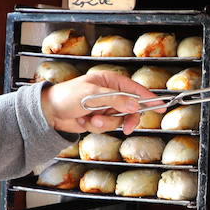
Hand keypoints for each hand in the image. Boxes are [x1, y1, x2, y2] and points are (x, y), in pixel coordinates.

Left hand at [40, 71, 159, 134]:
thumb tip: (135, 106)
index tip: (161, 106)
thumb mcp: (92, 95)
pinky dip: (94, 126)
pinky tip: (83, 120)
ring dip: (104, 123)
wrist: (48, 112)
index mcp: (110, 81)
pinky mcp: (98, 119)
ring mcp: (104, 108)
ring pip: (117, 120)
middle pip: (130, 109)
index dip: (149, 98)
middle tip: (125, 127)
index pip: (135, 89)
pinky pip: (106, 127)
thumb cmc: (66, 96)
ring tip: (90, 118)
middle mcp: (109, 94)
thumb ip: (116, 100)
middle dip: (124, 119)